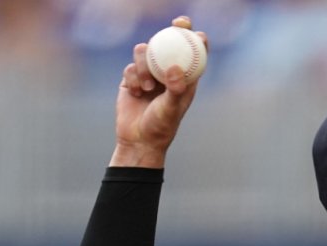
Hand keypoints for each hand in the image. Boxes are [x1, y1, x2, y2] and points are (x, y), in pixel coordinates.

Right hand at [110, 16, 207, 167]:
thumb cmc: (161, 127)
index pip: (192, 54)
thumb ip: (175, 89)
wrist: (138, 140)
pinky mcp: (131, 79)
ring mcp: (148, 75)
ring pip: (145, 53)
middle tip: (176, 24)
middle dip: (173, 30)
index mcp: (184, 79)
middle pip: (169, 44)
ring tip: (147, 87)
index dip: (195, 38)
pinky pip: (130, 67)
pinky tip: (136, 92)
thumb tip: (174, 67)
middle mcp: (167, 73)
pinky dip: (133, 78)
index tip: (195, 30)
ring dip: (145, 65)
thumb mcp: (171, 108)